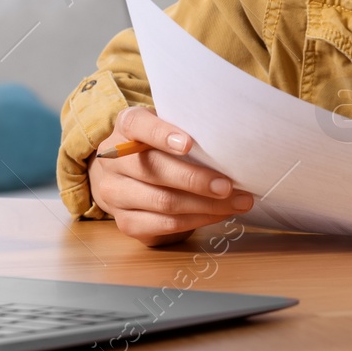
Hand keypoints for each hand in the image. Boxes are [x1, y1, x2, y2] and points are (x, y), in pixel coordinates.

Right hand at [87, 106, 253, 246]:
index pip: (138, 126)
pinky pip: (166, 224)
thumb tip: (230, 144)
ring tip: (237, 201)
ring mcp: (115, 194)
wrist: (126, 176)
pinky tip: (219, 213)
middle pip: (154, 171)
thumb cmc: (160, 146)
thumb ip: (187, 130)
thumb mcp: (169, 127)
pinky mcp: (126, 222)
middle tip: (228, 185)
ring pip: (164, 202)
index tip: (188, 144)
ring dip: (206, 205)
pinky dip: (198, 220)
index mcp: (126, 127)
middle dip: (196, 180)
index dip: (162, 134)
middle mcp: (114, 161)